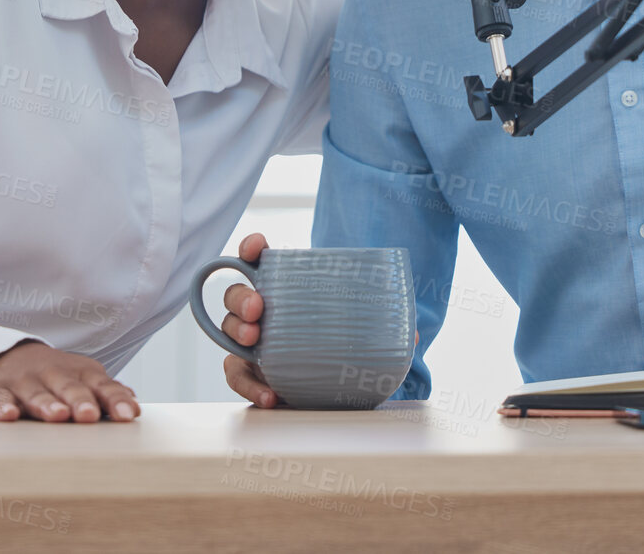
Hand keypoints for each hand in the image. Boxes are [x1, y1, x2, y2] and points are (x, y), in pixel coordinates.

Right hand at [0, 342, 139, 422]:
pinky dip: (2, 406)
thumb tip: (134, 406)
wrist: (12, 356)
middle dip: (80, 401)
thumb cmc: (59, 378)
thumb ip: (108, 394)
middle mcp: (54, 374)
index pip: (103, 386)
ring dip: (47, 404)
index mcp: (82, 374)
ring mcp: (25, 381)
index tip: (127, 416)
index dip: (115, 400)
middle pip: (70, 388)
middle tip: (90, 415)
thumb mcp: (86, 380)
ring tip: (58, 415)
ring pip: (36, 393)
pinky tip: (9, 416)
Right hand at [218, 233, 418, 407]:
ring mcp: (253, 341)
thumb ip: (388, 327)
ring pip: (230, 329)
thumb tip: (413, 336)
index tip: (257, 248)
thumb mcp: (366, 327)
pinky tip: (270, 394)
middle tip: (258, 309)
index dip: (252, 248)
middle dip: (241, 297)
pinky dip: (249, 384)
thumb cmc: (344, 339)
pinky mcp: (252, 371)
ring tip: (254, 340)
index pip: (259, 258)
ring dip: (236, 331)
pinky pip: (237, 374)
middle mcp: (263, 310)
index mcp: (286, 285)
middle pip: (237, 294)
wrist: (336, 382)